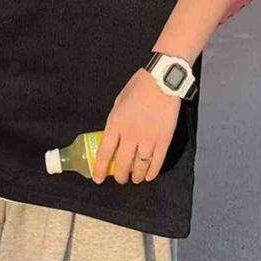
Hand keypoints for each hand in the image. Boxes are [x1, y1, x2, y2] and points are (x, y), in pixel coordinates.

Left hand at [92, 68, 180, 184]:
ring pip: (141, 167)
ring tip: (135, 179)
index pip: (105, 153)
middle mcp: (130, 136)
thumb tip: (116, 133)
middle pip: (123, 164)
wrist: (162, 82)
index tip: (97, 178)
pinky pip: (157, 162)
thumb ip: (116, 120)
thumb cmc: (138, 87)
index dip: (100, 168)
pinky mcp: (164, 141)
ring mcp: (148, 140)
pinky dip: (152, 172)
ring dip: (137, 176)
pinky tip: (149, 176)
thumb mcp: (119, 101)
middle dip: (120, 176)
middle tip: (120, 178)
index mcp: (116, 124)